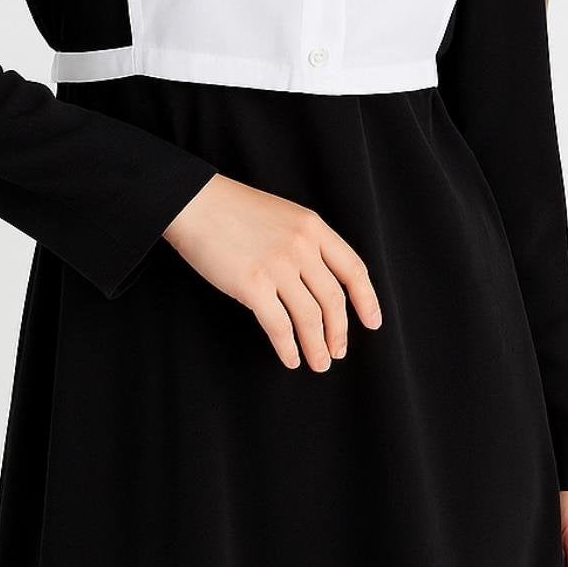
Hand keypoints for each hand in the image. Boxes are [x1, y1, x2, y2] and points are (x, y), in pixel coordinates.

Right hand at [163, 172, 382, 370]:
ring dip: (317, 346)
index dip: (367, 300)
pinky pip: (279, 325)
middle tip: (338, 352)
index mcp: (314, 227)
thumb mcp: (285, 215)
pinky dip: (288, 347)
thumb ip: (307, 243)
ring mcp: (278, 265)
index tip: (372, 322)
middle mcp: (302, 246)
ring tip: (319, 363)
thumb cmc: (236, 211)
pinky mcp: (252, 284)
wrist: (195, 203)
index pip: (353, 269)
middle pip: (333, 299)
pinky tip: (290, 358)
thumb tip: (322, 284)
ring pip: (310, 317)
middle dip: (339, 332)